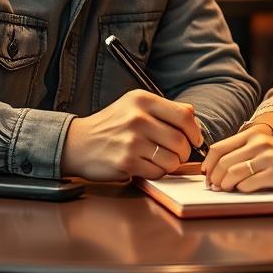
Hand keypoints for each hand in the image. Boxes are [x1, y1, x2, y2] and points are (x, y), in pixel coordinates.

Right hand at [61, 90, 202, 180]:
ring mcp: (132, 141)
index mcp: (142, 100)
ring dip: (171, 164)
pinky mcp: (127, 162)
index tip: (195, 139)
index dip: (195, 131)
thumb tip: (192, 115)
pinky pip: (157, 172)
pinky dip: (157, 172)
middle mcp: (138, 118)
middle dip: (184, 152)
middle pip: (181, 141)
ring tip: (160, 160)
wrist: (77, 142)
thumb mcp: (133, 105)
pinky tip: (146, 165)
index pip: (184, 116)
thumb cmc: (111, 125)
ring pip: (172, 159)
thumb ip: (163, 108)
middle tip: (178, 154)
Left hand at [201, 126, 272, 192]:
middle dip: (214, 177)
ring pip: (233, 173)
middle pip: (223, 162)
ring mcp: (268, 158)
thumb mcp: (265, 147)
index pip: (219, 148)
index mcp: (253, 135)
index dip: (208, 163)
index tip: (205, 174)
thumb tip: (217, 168)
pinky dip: (241, 190)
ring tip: (225, 190)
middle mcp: (259, 143)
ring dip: (225, 185)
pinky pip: (249, 184)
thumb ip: (244, 152)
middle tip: (213, 187)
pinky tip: (243, 191)